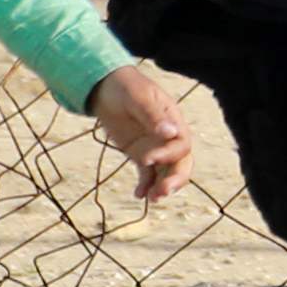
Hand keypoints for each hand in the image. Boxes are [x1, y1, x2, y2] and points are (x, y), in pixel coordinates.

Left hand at [86, 63, 199, 205]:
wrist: (106, 88)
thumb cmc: (126, 87)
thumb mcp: (138, 97)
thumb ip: (153, 115)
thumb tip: (171, 133)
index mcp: (174, 122)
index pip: (181, 145)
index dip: (168, 155)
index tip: (148, 159)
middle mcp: (169, 138)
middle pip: (181, 164)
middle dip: (175, 180)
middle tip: (161, 192)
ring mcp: (155, 148)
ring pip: (167, 172)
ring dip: (162, 187)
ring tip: (151, 199)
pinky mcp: (141, 155)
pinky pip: (148, 174)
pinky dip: (146, 186)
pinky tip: (138, 194)